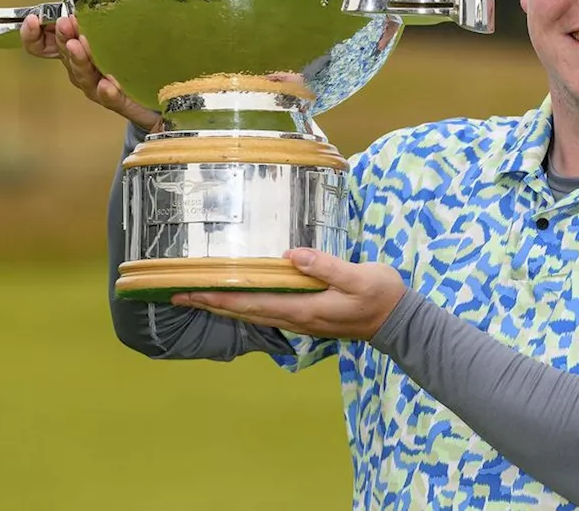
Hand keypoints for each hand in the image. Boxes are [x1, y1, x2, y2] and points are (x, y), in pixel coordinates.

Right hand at [20, 13, 159, 130]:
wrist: (159, 91)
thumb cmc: (132, 58)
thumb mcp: (114, 31)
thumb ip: (98, 17)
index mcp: (77, 51)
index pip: (44, 45)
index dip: (33, 35)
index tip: (32, 20)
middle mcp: (83, 69)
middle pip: (65, 55)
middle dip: (63, 38)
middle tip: (65, 24)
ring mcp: (98, 87)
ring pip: (83, 76)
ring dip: (79, 60)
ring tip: (78, 46)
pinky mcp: (119, 101)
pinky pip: (109, 98)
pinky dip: (106, 92)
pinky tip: (107, 84)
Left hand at [173, 249, 407, 340]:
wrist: (400, 322)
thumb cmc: (381, 296)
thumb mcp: (359, 276)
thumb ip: (326, 266)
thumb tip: (291, 255)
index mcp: (303, 309)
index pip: (251, 304)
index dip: (219, 298)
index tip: (190, 291)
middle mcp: (296, 319)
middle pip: (244, 313)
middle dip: (211, 303)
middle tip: (178, 294)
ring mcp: (301, 321)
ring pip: (253, 315)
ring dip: (225, 307)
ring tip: (200, 298)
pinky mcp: (308, 318)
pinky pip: (266, 313)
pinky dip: (245, 307)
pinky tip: (240, 300)